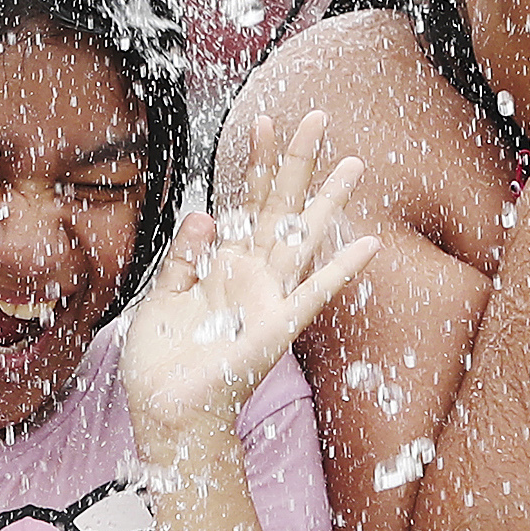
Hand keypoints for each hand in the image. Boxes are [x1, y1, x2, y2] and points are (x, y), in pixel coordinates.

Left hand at [122, 111, 380, 463]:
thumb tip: (205, 213)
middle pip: (280, 206)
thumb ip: (184, 256)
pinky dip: (341, 269)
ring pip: (303, 238)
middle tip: (316, 116)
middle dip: (296, 162)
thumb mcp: (161, 298)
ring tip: (353, 163)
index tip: (264, 121)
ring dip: (327, 201)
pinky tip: (368, 242)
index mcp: (223, 267)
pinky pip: (313, 294)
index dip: (254, 163)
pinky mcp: (275, 328)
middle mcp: (252, 277)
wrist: (166, 414)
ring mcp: (268, 300)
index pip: (245, 202)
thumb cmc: (163, 364)